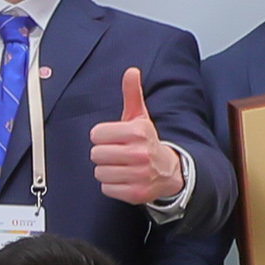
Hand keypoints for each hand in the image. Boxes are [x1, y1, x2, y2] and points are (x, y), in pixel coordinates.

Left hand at [83, 65, 181, 213]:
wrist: (169, 171)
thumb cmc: (147, 142)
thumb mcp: (140, 117)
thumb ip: (133, 94)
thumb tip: (131, 71)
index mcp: (138, 132)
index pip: (96, 134)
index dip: (103, 136)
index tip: (115, 138)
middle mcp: (140, 153)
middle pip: (96, 154)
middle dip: (104, 153)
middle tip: (118, 153)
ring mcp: (139, 175)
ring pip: (99, 172)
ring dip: (107, 169)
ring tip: (121, 165)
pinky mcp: (136, 193)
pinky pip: (106, 188)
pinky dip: (112, 185)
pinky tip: (124, 178)